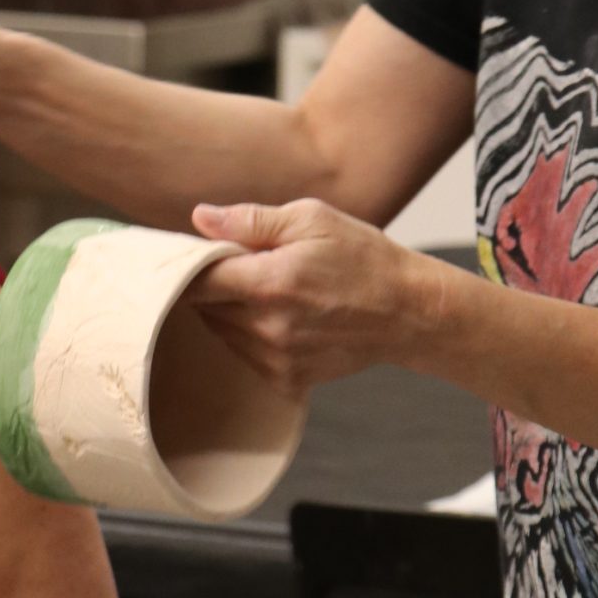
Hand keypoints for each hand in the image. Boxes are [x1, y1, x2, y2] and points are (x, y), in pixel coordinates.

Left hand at [188, 198, 440, 392]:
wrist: (408, 312)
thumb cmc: (363, 258)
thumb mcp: (312, 220)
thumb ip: (250, 220)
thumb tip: (200, 218)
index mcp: (270, 282)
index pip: (197, 280)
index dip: (189, 265)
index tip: (195, 255)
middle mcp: (268, 327)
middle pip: (205, 307)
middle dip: (212, 286)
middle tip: (240, 267)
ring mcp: (277, 358)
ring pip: (221, 332)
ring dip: (229, 311)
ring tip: (265, 290)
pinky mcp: (286, 379)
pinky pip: (245, 355)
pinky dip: (249, 336)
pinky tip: (279, 318)